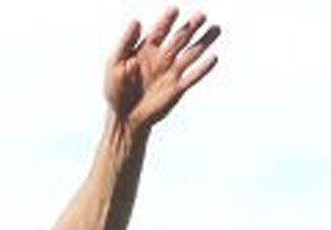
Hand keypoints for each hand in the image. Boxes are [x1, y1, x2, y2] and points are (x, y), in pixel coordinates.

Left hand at [106, 8, 221, 133]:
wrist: (124, 118)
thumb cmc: (116, 91)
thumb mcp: (113, 65)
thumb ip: (125, 43)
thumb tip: (136, 21)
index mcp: (147, 49)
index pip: (160, 31)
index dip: (167, 20)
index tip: (174, 10)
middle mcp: (162, 58)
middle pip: (180, 38)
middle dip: (190, 26)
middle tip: (202, 15)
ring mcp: (171, 73)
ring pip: (191, 54)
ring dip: (204, 42)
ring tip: (216, 29)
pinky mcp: (177, 89)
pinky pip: (193, 77)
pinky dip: (203, 68)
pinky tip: (213, 58)